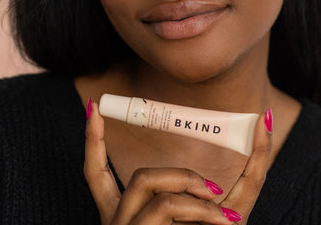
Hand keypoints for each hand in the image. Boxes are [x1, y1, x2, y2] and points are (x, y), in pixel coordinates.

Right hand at [84, 101, 271, 223]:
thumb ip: (197, 211)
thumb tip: (222, 195)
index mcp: (125, 221)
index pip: (96, 174)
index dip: (93, 140)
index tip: (93, 108)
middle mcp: (118, 224)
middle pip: (137, 178)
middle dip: (179, 174)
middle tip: (217, 191)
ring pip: (147, 184)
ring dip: (192, 190)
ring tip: (224, 213)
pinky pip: (163, 207)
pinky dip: (200, 210)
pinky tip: (227, 221)